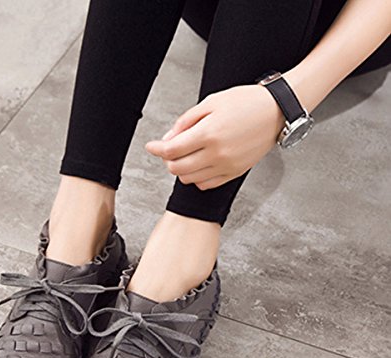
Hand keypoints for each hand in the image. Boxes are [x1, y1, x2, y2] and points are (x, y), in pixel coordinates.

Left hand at [145, 84, 284, 189]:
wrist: (276, 111)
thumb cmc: (245, 102)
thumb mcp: (211, 102)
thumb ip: (186, 122)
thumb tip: (168, 139)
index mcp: (208, 133)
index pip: (171, 150)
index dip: (156, 149)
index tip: (151, 146)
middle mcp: (217, 153)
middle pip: (177, 168)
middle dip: (168, 159)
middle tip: (170, 149)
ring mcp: (226, 166)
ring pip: (189, 179)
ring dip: (181, 169)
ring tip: (186, 154)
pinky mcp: (235, 173)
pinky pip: (206, 184)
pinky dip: (197, 177)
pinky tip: (200, 164)